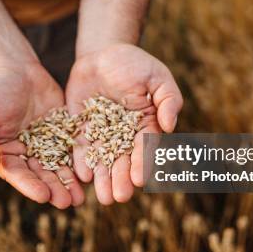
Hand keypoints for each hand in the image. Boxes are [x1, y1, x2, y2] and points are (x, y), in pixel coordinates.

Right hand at [0, 59, 83, 207]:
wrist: (13, 65)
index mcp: (6, 154)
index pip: (18, 174)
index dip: (30, 186)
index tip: (43, 196)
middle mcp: (27, 153)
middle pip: (42, 175)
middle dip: (55, 189)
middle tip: (68, 203)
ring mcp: (47, 142)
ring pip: (60, 166)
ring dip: (70, 182)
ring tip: (82, 197)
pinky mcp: (63, 130)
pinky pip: (73, 147)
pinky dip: (81, 160)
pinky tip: (92, 171)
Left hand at [66, 43, 182, 204]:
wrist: (103, 54)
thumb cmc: (136, 64)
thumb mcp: (157, 76)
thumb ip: (168, 99)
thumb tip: (171, 127)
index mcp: (146, 125)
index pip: (145, 148)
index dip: (142, 164)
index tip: (139, 180)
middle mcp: (123, 135)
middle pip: (123, 161)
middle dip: (121, 179)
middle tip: (118, 197)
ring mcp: (101, 134)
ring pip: (102, 160)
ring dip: (103, 179)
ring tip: (103, 197)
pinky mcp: (81, 129)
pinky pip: (81, 148)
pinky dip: (82, 162)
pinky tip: (82, 176)